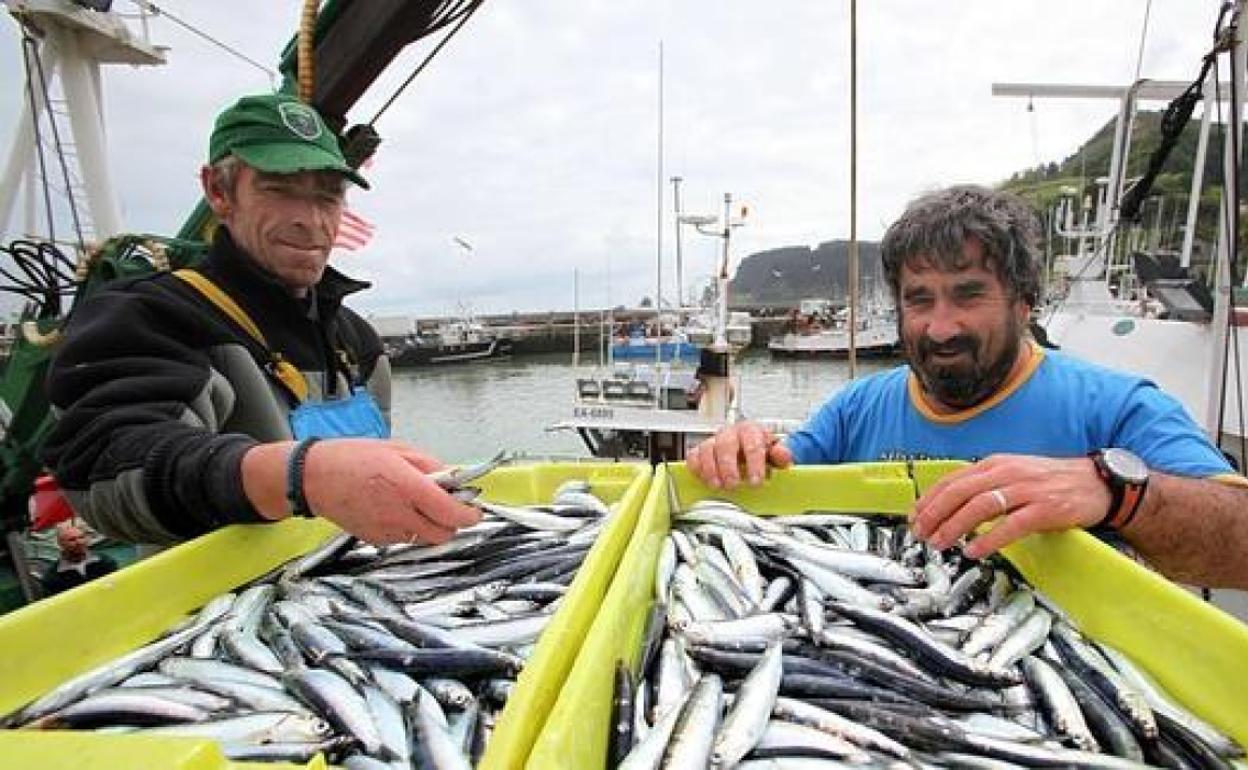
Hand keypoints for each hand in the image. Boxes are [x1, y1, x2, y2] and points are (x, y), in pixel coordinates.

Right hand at [243, 439, 481, 544]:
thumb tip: (453, 478)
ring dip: (430, 526)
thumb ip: (430, 465)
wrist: (313, 477)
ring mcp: (386, 530)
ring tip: (417, 504)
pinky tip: (396, 510)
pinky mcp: (375, 539)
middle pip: (443, 533)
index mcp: (408, 486)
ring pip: (424, 539)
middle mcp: (399, 513)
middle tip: (448, 506)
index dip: (469, 514)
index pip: (451, 512)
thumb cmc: (352, 458)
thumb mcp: (398, 449)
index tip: (473, 509)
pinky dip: (409, 529)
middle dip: (452, 522)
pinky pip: (403, 540)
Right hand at [685, 421, 792, 488]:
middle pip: (725, 445)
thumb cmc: (762, 453)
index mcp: (751, 431)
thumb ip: (781, 455)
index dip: (754, 464)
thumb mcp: (776, 454)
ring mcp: (714, 440)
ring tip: (718, 486)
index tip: (755, 482)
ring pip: (707, 449)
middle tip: (734, 485)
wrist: (751, 449)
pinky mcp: (701, 450)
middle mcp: (730, 433)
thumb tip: (782, 455)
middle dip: (729, 467)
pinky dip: (697, 468)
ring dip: (711, 470)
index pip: (752, 444)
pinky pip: (693, 455)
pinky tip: (704, 480)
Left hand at [910, 454, 1110, 558]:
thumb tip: (951, 503)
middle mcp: (1007, 473)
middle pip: (960, 492)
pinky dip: (989, 538)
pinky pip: (1011, 525)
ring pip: (980, 506)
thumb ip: (985, 485)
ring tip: (941, 543)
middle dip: (935, 514)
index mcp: (996, 464)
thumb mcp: (1013, 474)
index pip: (953, 480)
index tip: (915, 517)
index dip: (929, 499)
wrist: (1096, 482)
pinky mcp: (1044, 509)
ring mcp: (1026, 490)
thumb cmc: (1051, 481)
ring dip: (955, 526)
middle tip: (921, 534)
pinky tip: (974, 550)